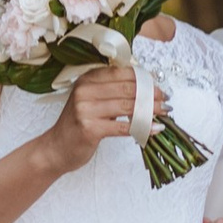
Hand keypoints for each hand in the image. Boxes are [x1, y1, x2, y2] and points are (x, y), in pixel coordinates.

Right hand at [41, 64, 166, 174]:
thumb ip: (112, 92)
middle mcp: (84, 90)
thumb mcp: (90, 101)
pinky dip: (143, 128)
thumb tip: (145, 88)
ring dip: (151, 111)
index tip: (158, 87)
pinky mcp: (90, 128)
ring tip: (164, 113)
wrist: (56, 149)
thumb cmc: (77, 125)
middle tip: (166, 101)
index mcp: (87, 79)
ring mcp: (85, 109)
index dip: (144, 79)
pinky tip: (155, 129)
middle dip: (151, 94)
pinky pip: (124, 126)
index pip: (122, 73)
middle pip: (127, 88)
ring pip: (128, 107)